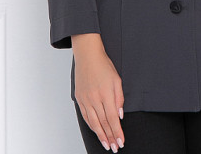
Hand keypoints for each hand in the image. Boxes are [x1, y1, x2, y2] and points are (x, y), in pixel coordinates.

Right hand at [72, 35, 124, 150]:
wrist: (87, 56)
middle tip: (114, 148)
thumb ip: (119, 98)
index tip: (121, 141)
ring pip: (93, 122)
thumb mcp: (117, 79)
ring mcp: (85, 99)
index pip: (113, 118)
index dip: (117, 132)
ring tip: (106, 144)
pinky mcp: (79, 99)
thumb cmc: (103, 65)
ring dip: (100, 135)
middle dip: (110, 137)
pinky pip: (85, 116)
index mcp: (106, 93)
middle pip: (103, 123)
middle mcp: (94, 99)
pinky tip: (97, 131)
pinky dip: (92, 126)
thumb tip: (120, 115)